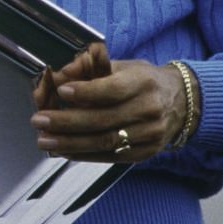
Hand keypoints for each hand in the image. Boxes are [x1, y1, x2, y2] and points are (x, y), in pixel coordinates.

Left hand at [31, 41, 186, 162]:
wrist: (183, 103)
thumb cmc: (143, 81)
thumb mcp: (123, 66)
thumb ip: (91, 69)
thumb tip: (59, 74)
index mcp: (144, 83)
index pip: (113, 90)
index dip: (86, 92)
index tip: (61, 91)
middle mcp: (150, 110)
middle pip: (104, 120)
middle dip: (67, 122)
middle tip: (39, 120)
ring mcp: (150, 134)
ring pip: (105, 142)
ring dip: (70, 142)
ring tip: (44, 139)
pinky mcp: (146, 152)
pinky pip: (111, 156)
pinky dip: (84, 154)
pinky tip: (63, 151)